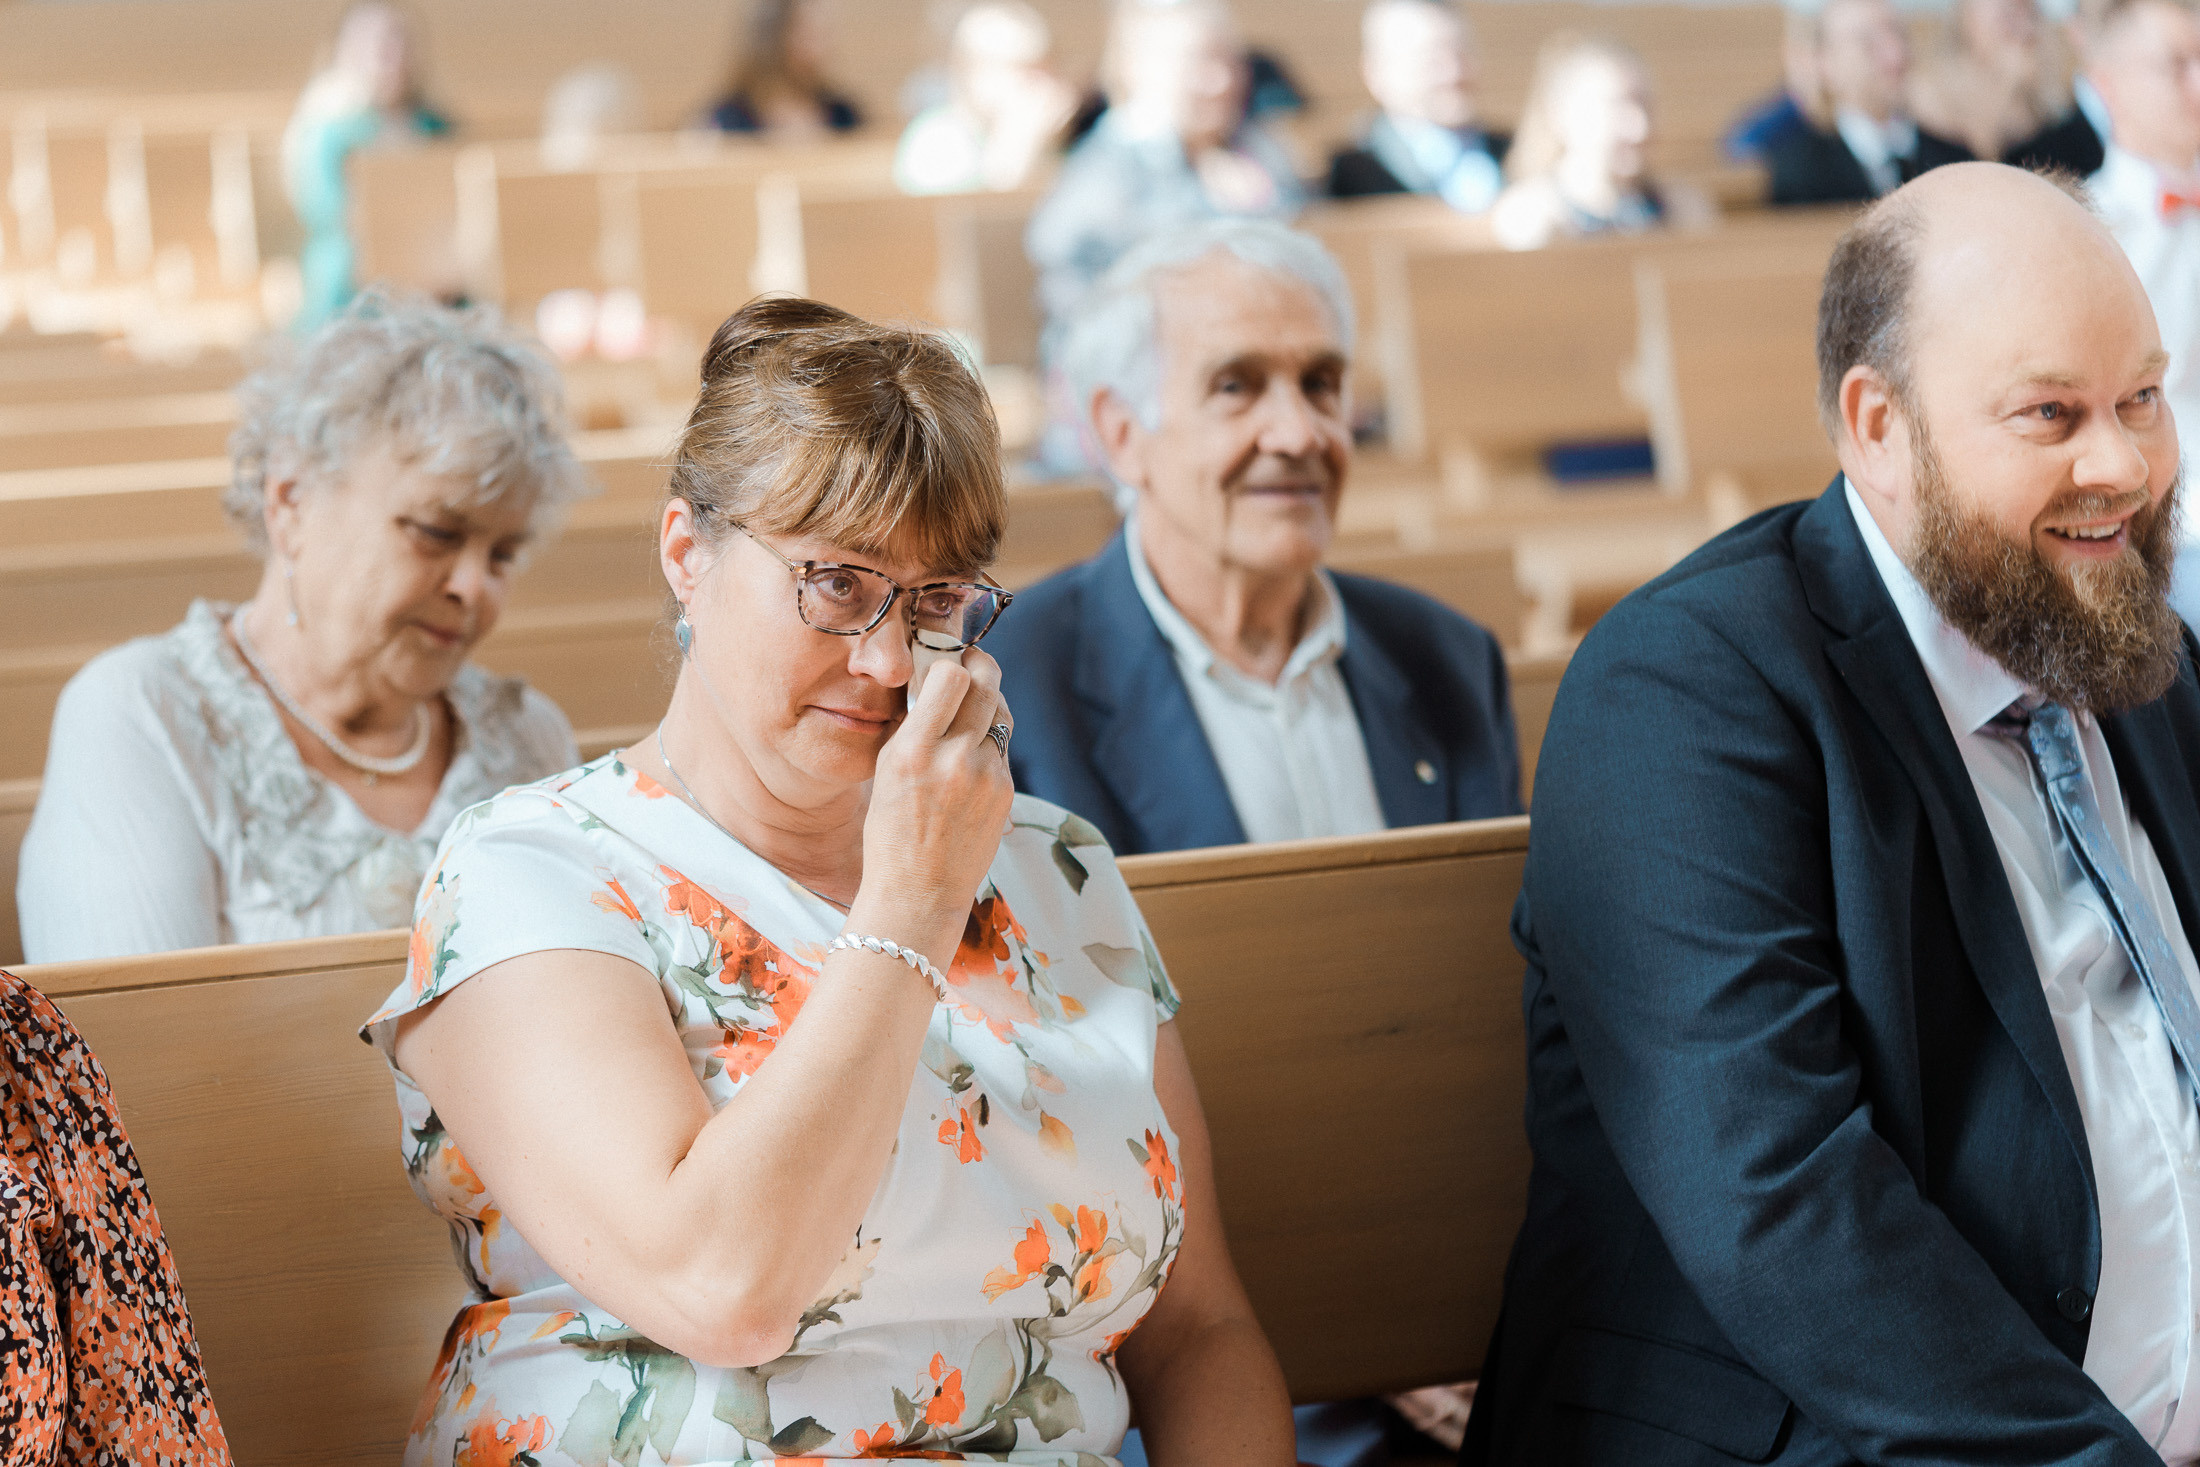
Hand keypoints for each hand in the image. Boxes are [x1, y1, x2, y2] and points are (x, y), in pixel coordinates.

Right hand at [853, 646, 1014, 965]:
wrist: (918, 894)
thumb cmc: (891, 835)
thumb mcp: (885, 773)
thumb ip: (911, 728)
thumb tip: (931, 685)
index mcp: (913, 751)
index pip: (950, 676)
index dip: (951, 662)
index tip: (945, 663)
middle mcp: (954, 759)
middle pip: (986, 683)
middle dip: (980, 667)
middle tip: (971, 665)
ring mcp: (986, 776)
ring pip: (1001, 712)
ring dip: (988, 701)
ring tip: (971, 708)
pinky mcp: (1006, 792)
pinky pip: (1003, 746)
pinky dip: (990, 740)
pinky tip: (972, 754)